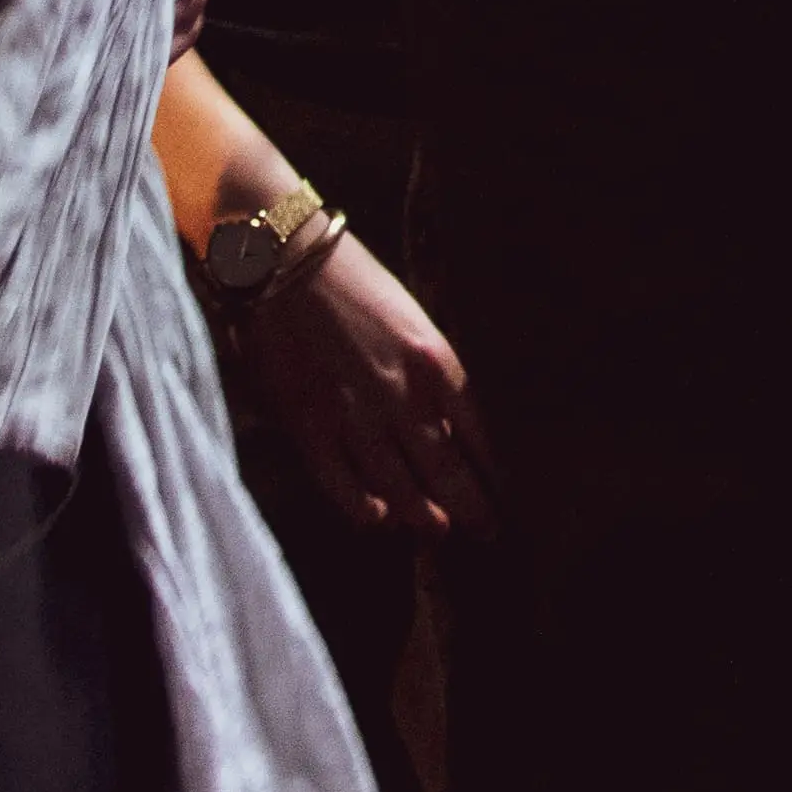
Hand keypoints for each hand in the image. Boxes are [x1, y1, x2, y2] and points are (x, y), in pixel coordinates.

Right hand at [234, 232, 493, 537]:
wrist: (284, 260)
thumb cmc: (355, 281)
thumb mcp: (412, 319)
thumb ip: (432, 371)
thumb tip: (450, 423)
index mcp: (435, 361)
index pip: (480, 431)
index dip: (494, 470)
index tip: (507, 493)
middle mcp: (401, 394)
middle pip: (446, 467)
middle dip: (471, 504)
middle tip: (489, 531)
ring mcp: (354, 415)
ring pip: (398, 484)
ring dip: (422, 513)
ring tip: (439, 531)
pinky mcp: (309, 425)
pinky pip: (341, 482)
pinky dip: (361, 506)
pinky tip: (377, 520)